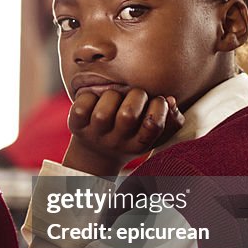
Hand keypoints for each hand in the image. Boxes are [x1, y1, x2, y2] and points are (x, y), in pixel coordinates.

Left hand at [63, 88, 183, 175]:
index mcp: (138, 144)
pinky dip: (88, 97)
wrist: (96, 153)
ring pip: (103, 112)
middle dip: (136, 96)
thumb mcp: (152, 133)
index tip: (157, 100)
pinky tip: (95, 99)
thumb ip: (170, 120)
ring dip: (112, 95)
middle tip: (135, 95)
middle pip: (127, 115)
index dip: (159, 108)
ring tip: (115, 96)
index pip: (152, 125)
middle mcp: (116, 142)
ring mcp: (95, 135)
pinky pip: (80, 108)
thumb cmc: (131, 135)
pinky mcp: (76, 126)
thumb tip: (170, 100)